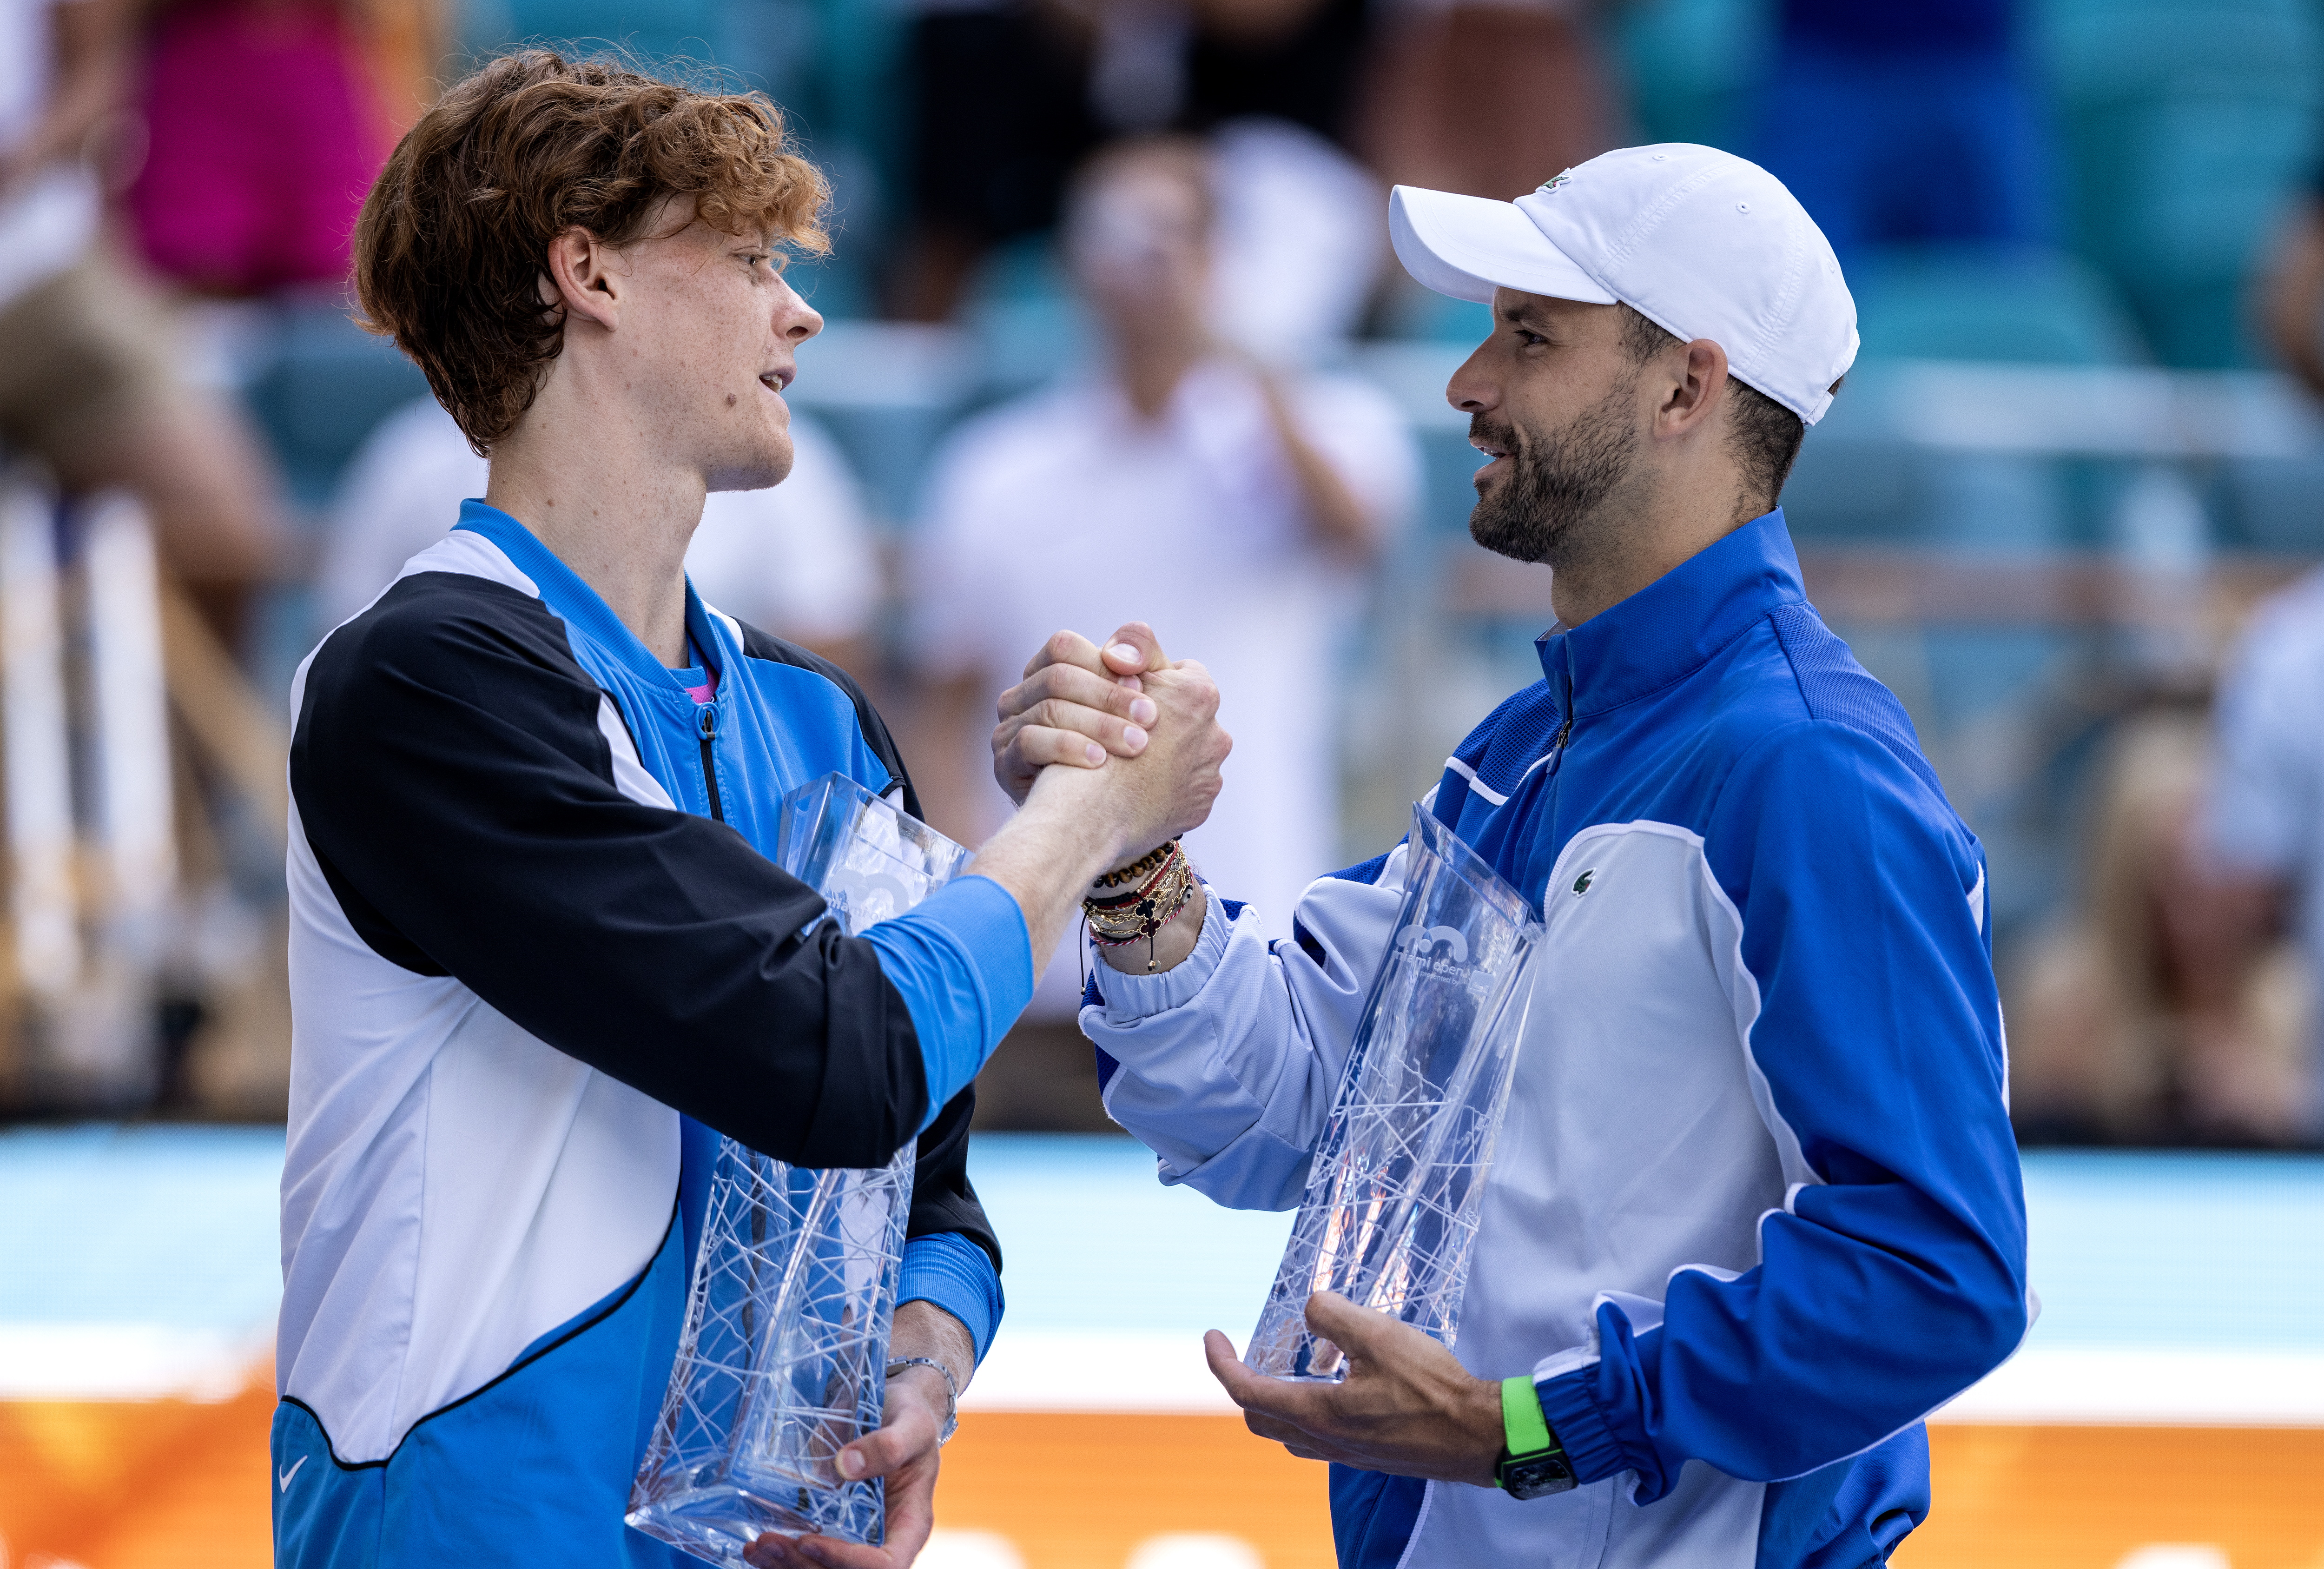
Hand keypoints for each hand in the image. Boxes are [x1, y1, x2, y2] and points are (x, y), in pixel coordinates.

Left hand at [742, 1364, 949, 1568]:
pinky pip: (805, 1553)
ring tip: (756, 1547)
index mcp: (910, 1525)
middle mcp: (881, 1539)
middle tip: (768, 1542)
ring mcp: (854, 1535)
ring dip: (786, 1565)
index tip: (809, 1540)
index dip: (846, 1561)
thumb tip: (848, 1465)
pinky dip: (780, 1556)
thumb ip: (890, 1445)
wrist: (894, 1410)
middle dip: (804, 1565)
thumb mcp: (912, 1425)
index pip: (885, 1564)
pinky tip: (754, 1548)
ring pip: (820, 1568)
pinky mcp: (830, 1525)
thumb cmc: (911, 1419)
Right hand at [992, 624, 1167, 805]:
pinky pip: (1030, 742)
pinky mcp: (1004, 763)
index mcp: (1045, 673)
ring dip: (1098, 725)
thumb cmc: (1120, 750)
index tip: (1146, 687)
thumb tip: (1124, 657)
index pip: (1064, 648)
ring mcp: (1007, 730)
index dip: (1105, 663)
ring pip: (1048, 708)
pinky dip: (1068, 748)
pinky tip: (1100, 762)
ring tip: (1137, 744)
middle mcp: (1020, 697)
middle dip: (1109, 697)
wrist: (1096, 815)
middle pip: (1058, 678)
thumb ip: (1139, 663)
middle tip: (1151, 718)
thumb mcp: (1136, 702)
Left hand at [1202, 1293, 1504, 1487]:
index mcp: (1317, 1414)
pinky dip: (1307, 1408)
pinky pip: (1317, 1436)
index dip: (1220, 1362)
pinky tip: (1335, 1381)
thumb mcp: (1378, 1334)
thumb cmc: (1432, 1388)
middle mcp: (1324, 1441)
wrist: (1477, 1436)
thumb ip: (1333, 1314)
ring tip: (1294, 1360)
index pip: (1246, 1391)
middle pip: (1260, 1417)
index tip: (1213, 1336)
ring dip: (1277, 1397)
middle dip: (1245, 1382)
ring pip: (1288, 1431)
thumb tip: (1309, 1306)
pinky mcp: (1367, 1455)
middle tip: (1252, 1349)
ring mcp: (1346, 1453)